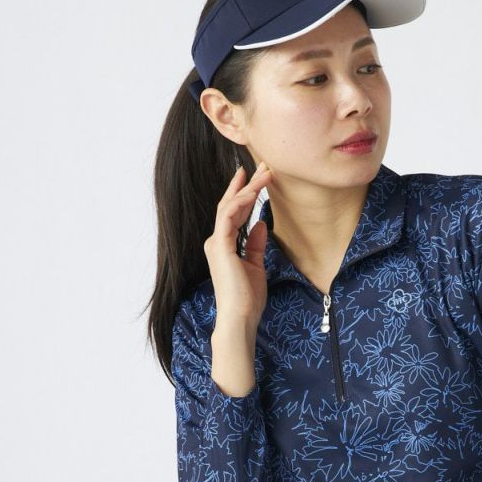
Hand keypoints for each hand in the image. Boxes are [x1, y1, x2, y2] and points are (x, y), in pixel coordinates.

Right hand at [204, 160, 272, 324]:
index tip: (259, 176)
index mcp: (224, 245)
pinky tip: (255, 191)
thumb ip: (256, 244)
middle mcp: (216, 241)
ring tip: (265, 173)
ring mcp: (216, 242)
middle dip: (247, 183)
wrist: (240, 317)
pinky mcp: (220, 246)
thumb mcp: (256, 265)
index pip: (235, 213)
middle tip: (263, 165)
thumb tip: (261, 223)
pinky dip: (242, 202)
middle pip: (231, 204)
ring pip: (230, 206)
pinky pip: (229, 216)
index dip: (246, 193)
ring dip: (249, 188)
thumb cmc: (247, 298)